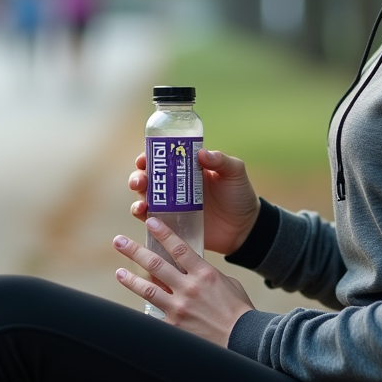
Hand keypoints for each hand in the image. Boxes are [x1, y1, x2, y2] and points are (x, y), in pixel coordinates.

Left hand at [114, 217, 254, 345]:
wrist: (244, 339)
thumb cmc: (239, 310)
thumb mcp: (227, 283)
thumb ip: (206, 274)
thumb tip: (192, 270)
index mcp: (204, 273)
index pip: (178, 247)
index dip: (162, 232)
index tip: (149, 221)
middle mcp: (189, 287)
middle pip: (156, 264)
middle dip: (134, 251)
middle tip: (119, 241)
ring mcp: (180, 307)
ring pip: (148, 289)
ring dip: (130, 279)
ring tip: (119, 272)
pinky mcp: (175, 327)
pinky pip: (153, 317)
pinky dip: (142, 312)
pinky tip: (131, 310)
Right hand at [129, 149, 260, 254]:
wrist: (244, 228)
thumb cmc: (240, 195)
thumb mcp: (234, 173)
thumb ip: (221, 161)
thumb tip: (202, 153)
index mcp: (187, 168)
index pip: (162, 158)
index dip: (149, 156)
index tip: (144, 158)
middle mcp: (174, 185)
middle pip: (148, 177)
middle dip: (138, 176)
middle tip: (141, 180)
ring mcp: (171, 205)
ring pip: (144, 196)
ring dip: (137, 196)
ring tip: (142, 200)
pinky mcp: (171, 224)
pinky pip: (150, 219)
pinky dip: (141, 215)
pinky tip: (143, 213)